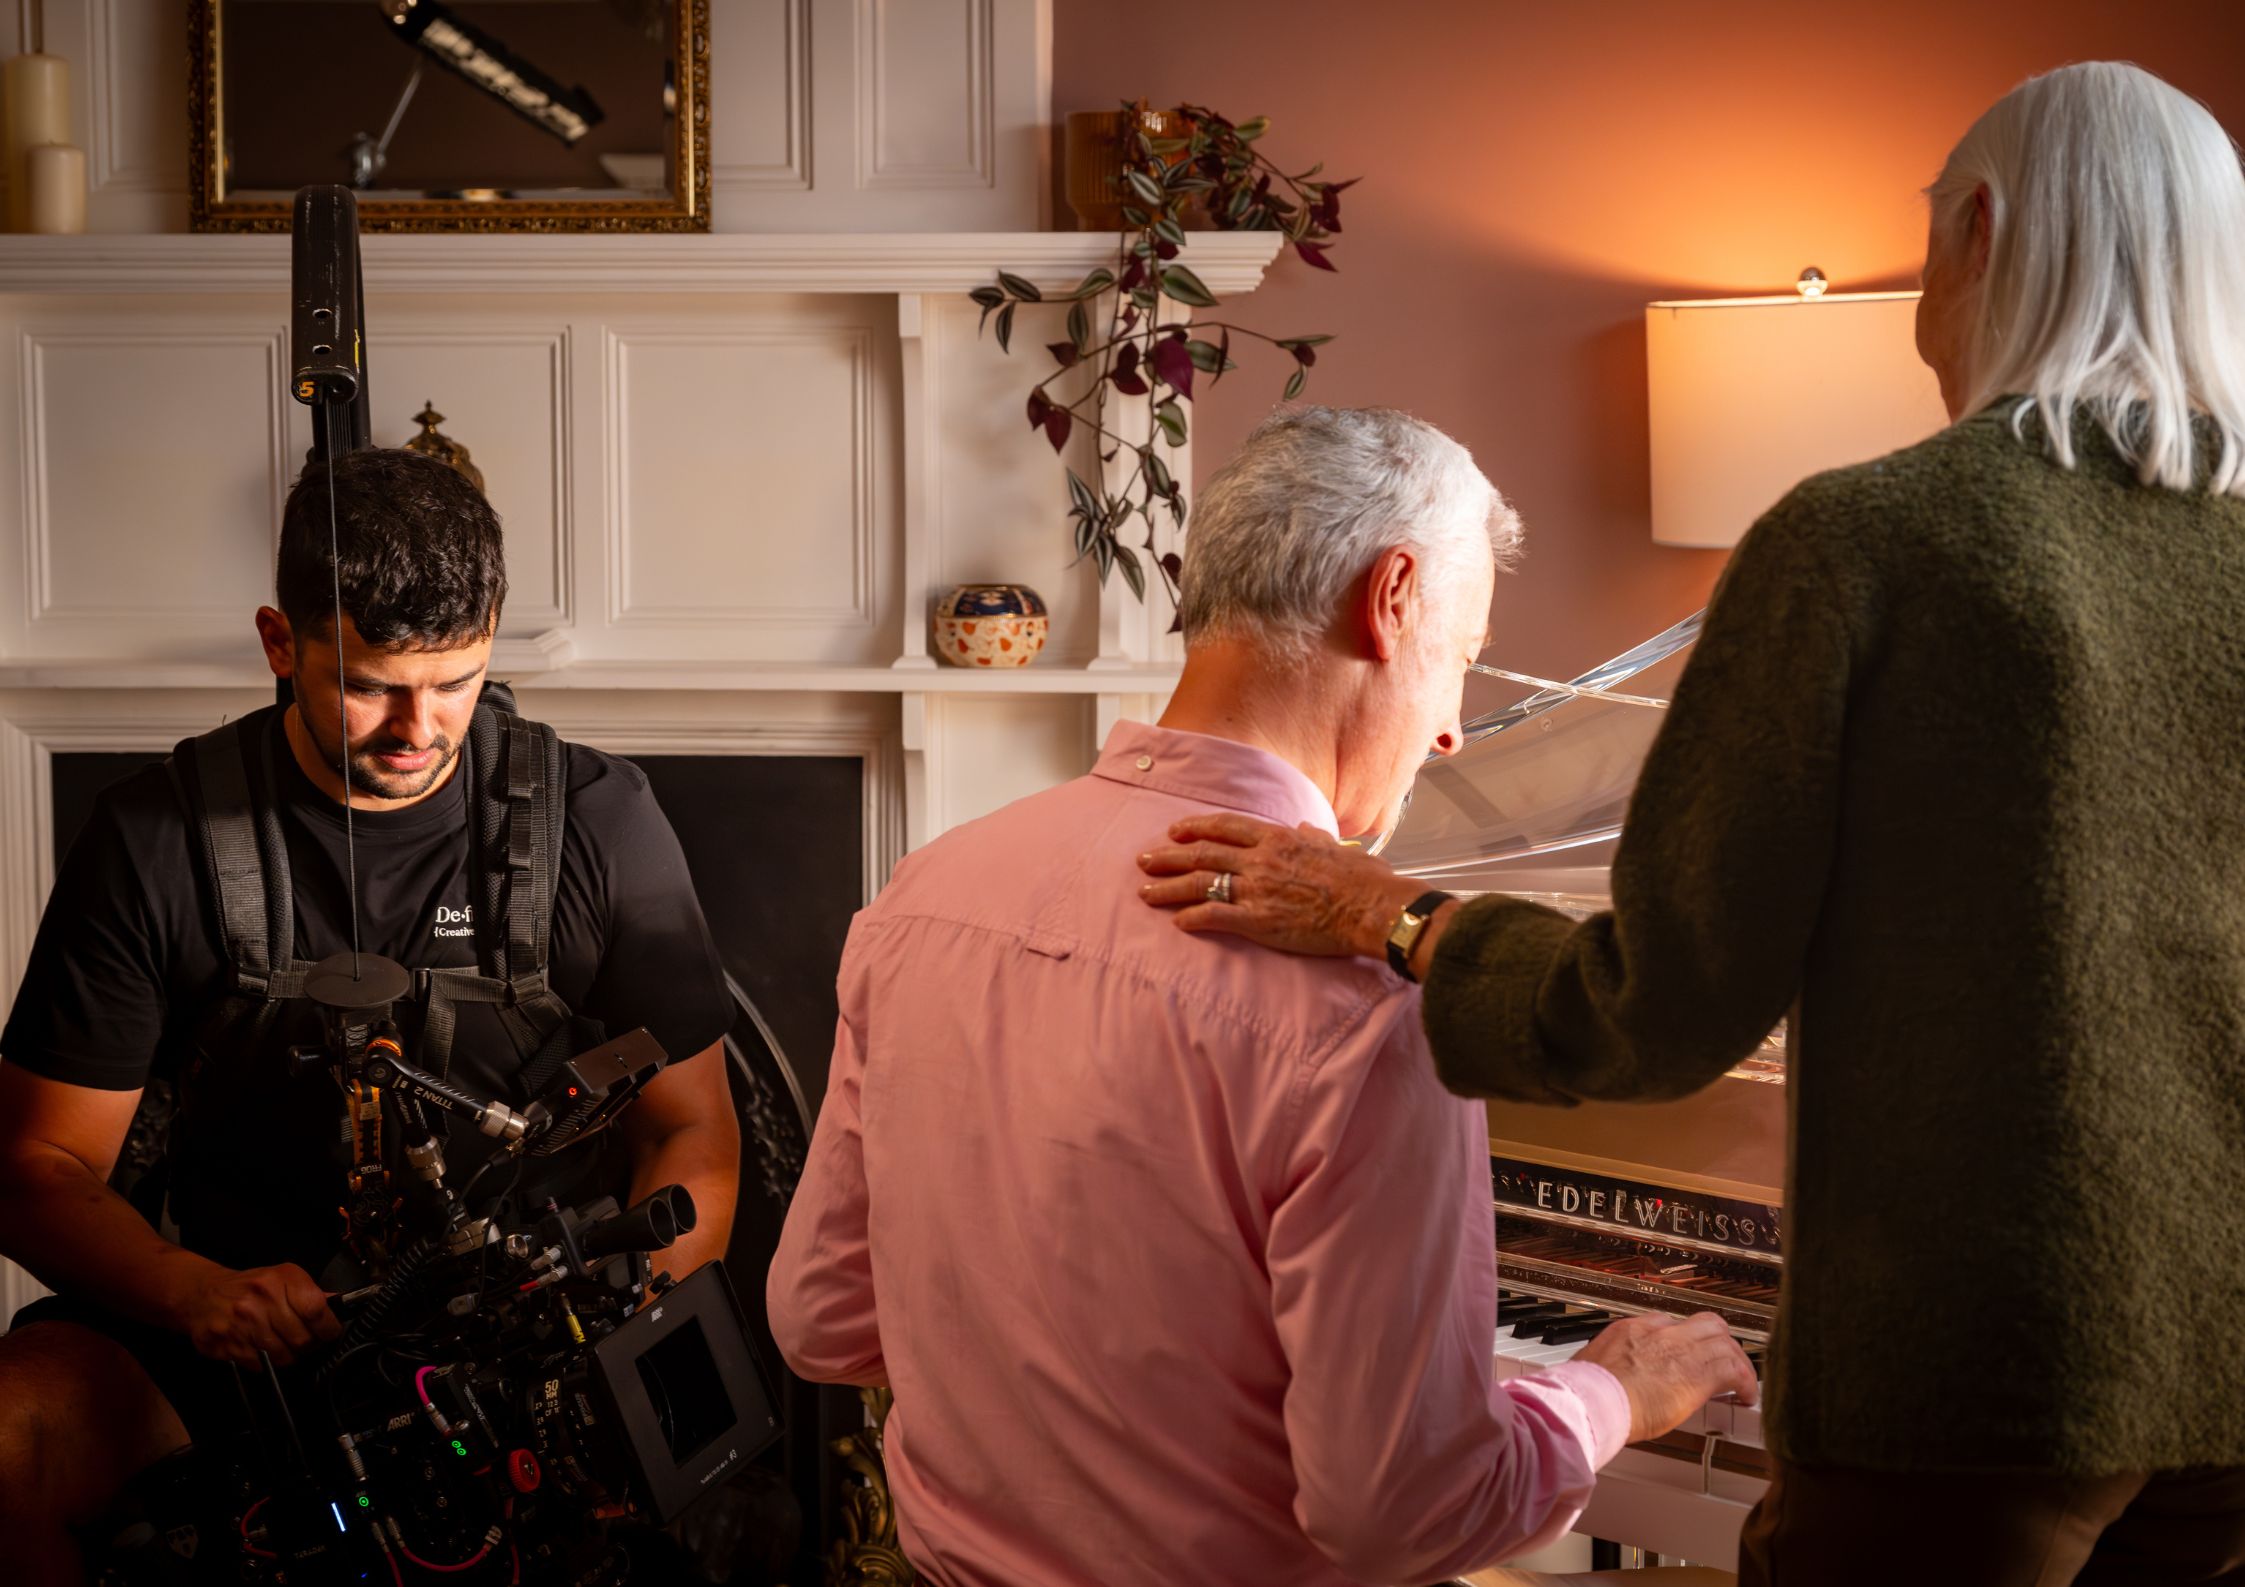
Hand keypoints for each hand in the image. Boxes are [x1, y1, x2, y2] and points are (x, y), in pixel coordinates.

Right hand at [170, 1262, 339, 1366]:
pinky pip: (262, 1365)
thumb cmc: (249, 1287)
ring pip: (284, 1356)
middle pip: (302, 1339)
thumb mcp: (282, 1278)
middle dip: (309, 1345)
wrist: (201, 1294)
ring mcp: (243, 1324)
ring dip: (289, 1356)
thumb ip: (310, 1293)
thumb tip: (338, 1305)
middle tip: (305, 1341)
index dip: (329, 1328)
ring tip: (283, 1344)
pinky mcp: (228, 1345)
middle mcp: (262, 1299)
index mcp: (281, 1279)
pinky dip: (267, 1362)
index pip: (316, 1310)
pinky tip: (262, 1348)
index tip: (330, 1333)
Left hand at [1137, 813, 1421, 959]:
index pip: (1225, 827)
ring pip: (1200, 884)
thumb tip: (1304, 829)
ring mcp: (1257, 890)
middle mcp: (1260, 860)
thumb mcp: (1335, 847)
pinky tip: (1176, 922)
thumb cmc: (1362, 879)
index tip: (1175, 831)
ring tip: (1145, 893)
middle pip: (1202, 854)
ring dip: (1169, 887)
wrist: (1372, 907)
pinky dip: (1192, 918)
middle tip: (1143, 861)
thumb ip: (1313, 837)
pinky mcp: (1259, 921)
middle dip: (1168, 857)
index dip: (1195, 827)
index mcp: (1277, 839)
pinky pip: (1215, 917)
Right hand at [1574, 1311, 1759, 1443]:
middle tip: (1722, 1361)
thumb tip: (1606, 1376)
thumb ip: (1610, 1366)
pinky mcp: (1699, 1373)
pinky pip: (1736, 1370)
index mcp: (1632, 1329)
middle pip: (1704, 1323)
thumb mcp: (1592, 1366)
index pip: (1669, 1324)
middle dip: (1717, 1341)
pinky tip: (1747, 1396)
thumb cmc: (1586, 1391)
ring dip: (1736, 1360)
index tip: (1685, 1355)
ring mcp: (1681, 1349)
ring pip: (1725, 1340)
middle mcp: (1660, 1332)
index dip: (1683, 1340)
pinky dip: (1747, 1382)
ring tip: (1741, 1380)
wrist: (1593, 1399)